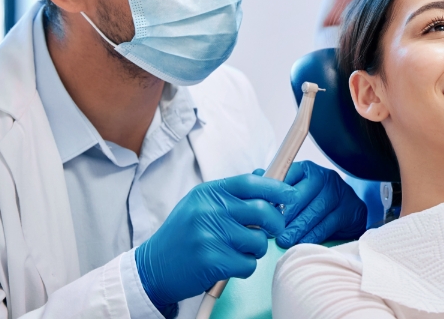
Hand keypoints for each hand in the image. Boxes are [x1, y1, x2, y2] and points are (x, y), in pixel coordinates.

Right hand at [135, 174, 296, 308]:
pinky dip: (245, 267)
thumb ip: (230, 193)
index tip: (291, 194)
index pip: (251, 183)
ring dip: (257, 249)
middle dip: (275, 221)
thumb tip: (262, 176)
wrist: (153, 267)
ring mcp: (210, 236)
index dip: (276, 187)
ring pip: (258, 241)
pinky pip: (247, 264)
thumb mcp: (200, 204)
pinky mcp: (212, 261)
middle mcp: (210, 210)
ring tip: (241, 250)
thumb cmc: (181, 235)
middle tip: (272, 229)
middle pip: (262, 210)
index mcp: (209, 192)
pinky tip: (230, 264)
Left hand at [265, 161, 367, 246]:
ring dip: (297, 229)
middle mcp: (324, 176)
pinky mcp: (350, 209)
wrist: (349, 213)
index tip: (262, 211)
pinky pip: (328, 224)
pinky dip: (313, 236)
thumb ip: (276, 185)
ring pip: (314, 211)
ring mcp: (340, 192)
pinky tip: (302, 244)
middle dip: (284, 216)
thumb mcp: (297, 191)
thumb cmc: (315, 202)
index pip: (287, 176)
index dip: (273, 195)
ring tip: (283, 241)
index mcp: (307, 169)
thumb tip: (256, 174)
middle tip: (271, 231)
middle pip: (300, 195)